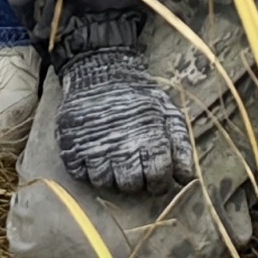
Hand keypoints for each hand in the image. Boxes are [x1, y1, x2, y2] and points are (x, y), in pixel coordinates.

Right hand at [51, 17, 194, 196]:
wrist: (101, 71)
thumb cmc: (138, 97)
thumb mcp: (167, 112)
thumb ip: (180, 146)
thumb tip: (187, 179)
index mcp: (148, 138)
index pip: (158, 178)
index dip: (159, 182)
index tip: (155, 175)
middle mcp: (120, 146)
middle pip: (130, 185)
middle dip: (134, 179)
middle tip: (132, 164)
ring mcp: (92, 146)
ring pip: (103, 182)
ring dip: (109, 174)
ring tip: (112, 156)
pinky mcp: (70, 145)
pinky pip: (79, 173)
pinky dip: (86, 167)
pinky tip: (93, 152)